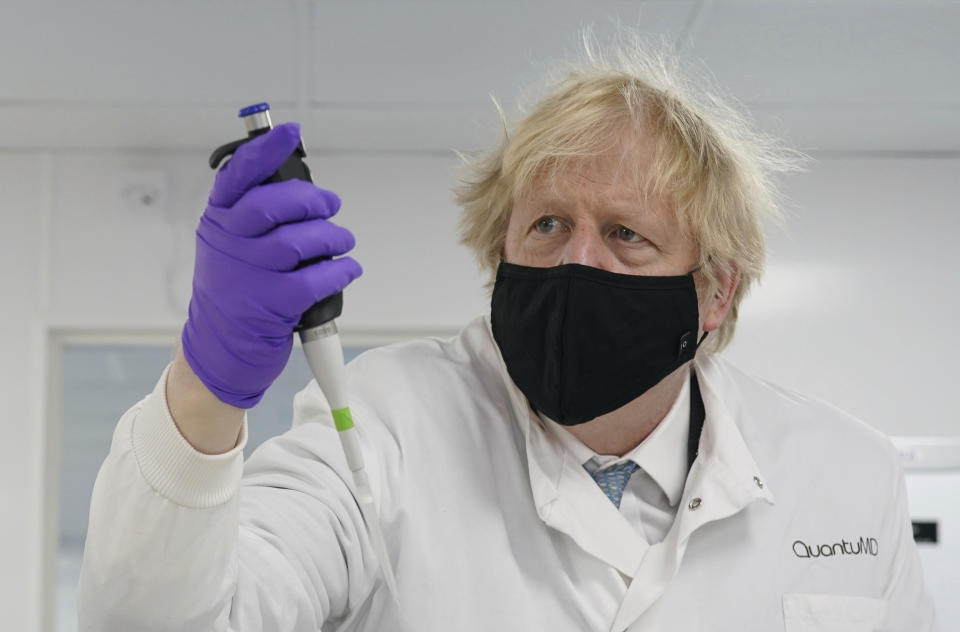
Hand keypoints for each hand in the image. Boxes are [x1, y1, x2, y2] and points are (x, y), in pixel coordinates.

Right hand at [181, 122, 361, 407]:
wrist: (219, 349)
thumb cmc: (235, 291)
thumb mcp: (228, 247)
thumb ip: (252, 215)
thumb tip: (301, 187)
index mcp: (219, 221)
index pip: (238, 175)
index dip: (266, 150)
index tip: (290, 133)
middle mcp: (229, 243)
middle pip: (274, 204)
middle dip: (312, 200)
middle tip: (330, 206)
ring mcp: (248, 274)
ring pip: (300, 240)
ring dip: (332, 237)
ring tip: (343, 240)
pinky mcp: (271, 304)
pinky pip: (316, 277)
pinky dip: (340, 270)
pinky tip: (347, 268)